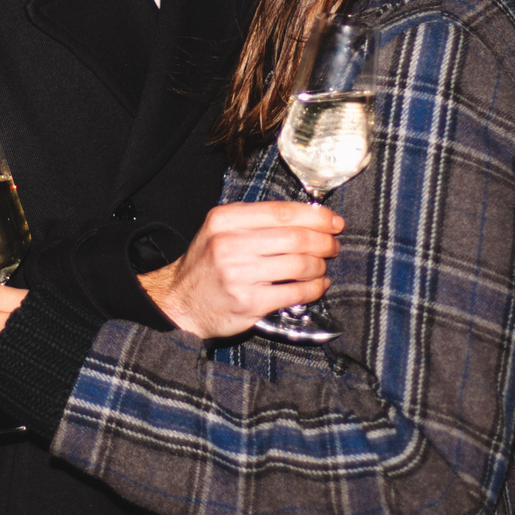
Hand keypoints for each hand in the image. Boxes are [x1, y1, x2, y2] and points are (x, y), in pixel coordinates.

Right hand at [137, 201, 344, 340]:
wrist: (180, 302)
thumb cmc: (207, 264)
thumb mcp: (220, 230)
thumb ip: (256, 220)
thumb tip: (308, 217)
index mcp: (225, 220)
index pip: (282, 212)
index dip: (316, 216)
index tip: (334, 222)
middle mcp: (230, 245)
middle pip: (295, 237)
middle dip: (324, 241)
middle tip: (333, 245)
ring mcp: (239, 275)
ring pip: (299, 264)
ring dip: (320, 265)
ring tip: (323, 266)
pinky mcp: (249, 303)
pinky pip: (294, 292)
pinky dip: (314, 289)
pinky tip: (318, 286)